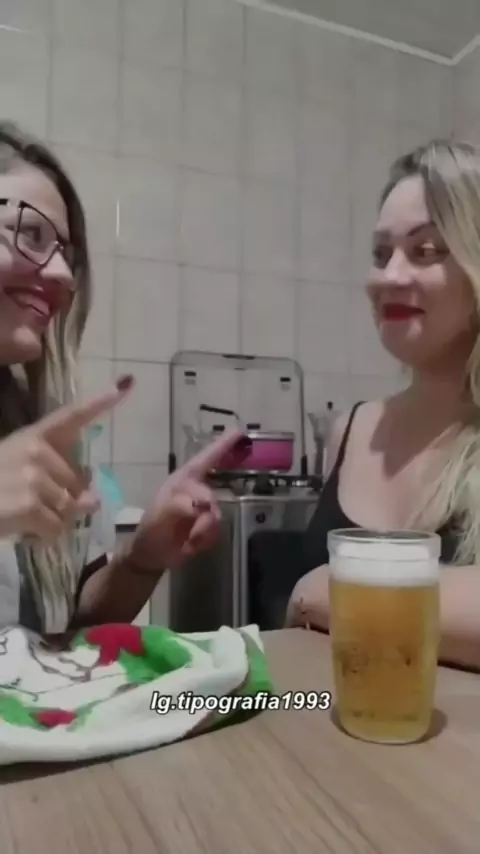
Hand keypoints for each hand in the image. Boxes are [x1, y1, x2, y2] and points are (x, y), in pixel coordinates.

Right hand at [0, 375, 133, 542]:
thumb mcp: (18, 472)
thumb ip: (56, 478)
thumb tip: (93, 501)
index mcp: (32, 436)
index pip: (71, 415)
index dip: (99, 402)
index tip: (126, 385)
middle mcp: (36, 451)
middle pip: (77, 482)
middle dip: (63, 500)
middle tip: (34, 505)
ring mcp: (34, 477)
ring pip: (70, 508)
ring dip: (53, 521)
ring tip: (24, 517)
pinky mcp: (30, 504)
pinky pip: (57, 528)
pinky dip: (44, 537)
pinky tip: (24, 532)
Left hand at [127, 430, 248, 571]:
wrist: (151, 557)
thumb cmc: (151, 532)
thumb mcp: (159, 517)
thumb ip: (179, 506)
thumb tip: (200, 504)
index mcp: (182, 481)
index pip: (205, 459)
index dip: (223, 445)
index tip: (241, 432)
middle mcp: (195, 490)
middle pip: (215, 490)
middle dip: (207, 511)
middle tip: (196, 529)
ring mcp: (203, 508)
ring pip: (217, 514)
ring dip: (203, 530)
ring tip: (187, 540)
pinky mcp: (208, 524)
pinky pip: (218, 528)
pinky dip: (206, 539)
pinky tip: (192, 544)